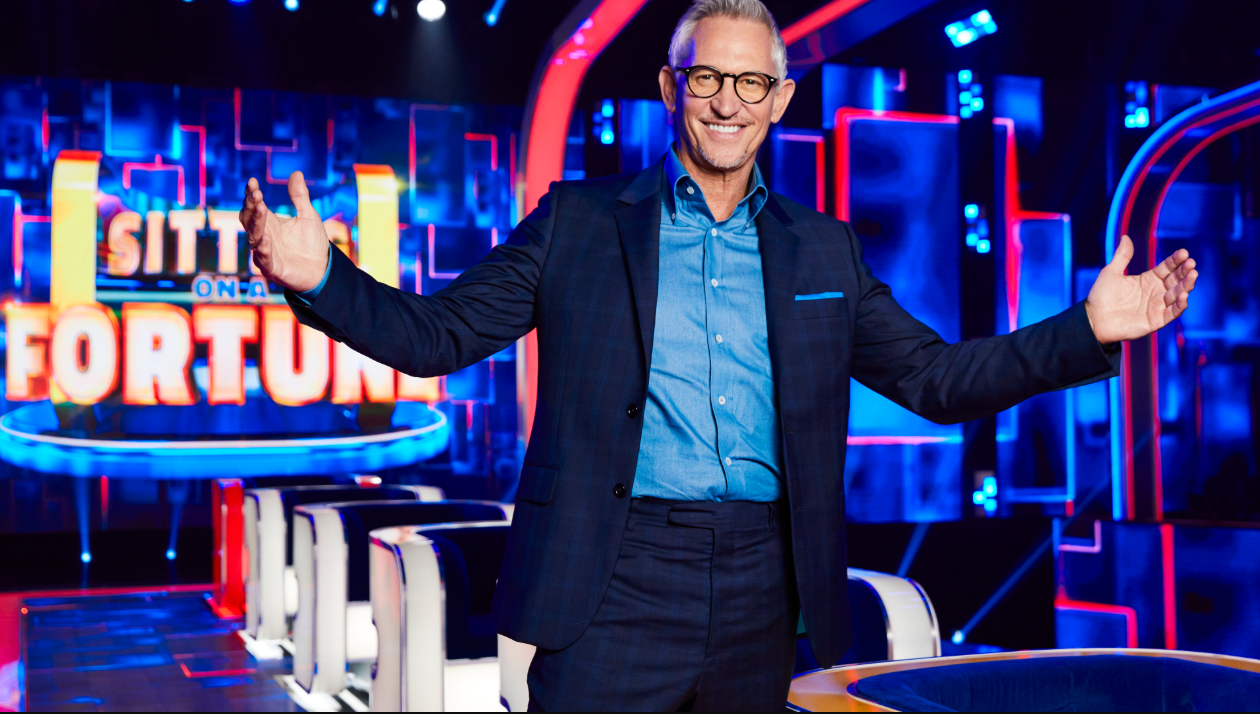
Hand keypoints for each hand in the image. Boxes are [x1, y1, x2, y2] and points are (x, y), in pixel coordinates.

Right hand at [239, 172, 329, 292]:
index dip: (251, 194)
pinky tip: (265, 239)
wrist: (323, 269)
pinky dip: (263, 250)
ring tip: (261, 208)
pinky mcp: (272, 269)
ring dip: (256, 223)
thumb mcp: (308, 216)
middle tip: (256, 193)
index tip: (253, 181)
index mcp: (269, 223)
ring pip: (254, 237)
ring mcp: (266, 252)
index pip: (254, 206)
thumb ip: (300, 196)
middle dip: (251, 206)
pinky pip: (263, 259)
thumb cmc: (312, 243)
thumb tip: (296, 172)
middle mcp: (263, 236)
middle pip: (249, 219)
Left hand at [1085, 234, 1197, 343]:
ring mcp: (1157, 307)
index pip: (1167, 268)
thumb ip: (1122, 256)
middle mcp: (1156, 292)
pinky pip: (1172, 313)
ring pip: (1177, 295)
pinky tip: (1184, 295)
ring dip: (1186, 286)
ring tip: (1193, 275)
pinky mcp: (1155, 321)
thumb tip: (1125, 236)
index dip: (1175, 261)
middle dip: (1185, 272)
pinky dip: (1179, 305)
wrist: (1093, 319)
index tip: (1183, 252)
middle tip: (1191, 263)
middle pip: (1175, 280)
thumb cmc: (1101, 296)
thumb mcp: (1111, 273)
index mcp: (1148, 280)